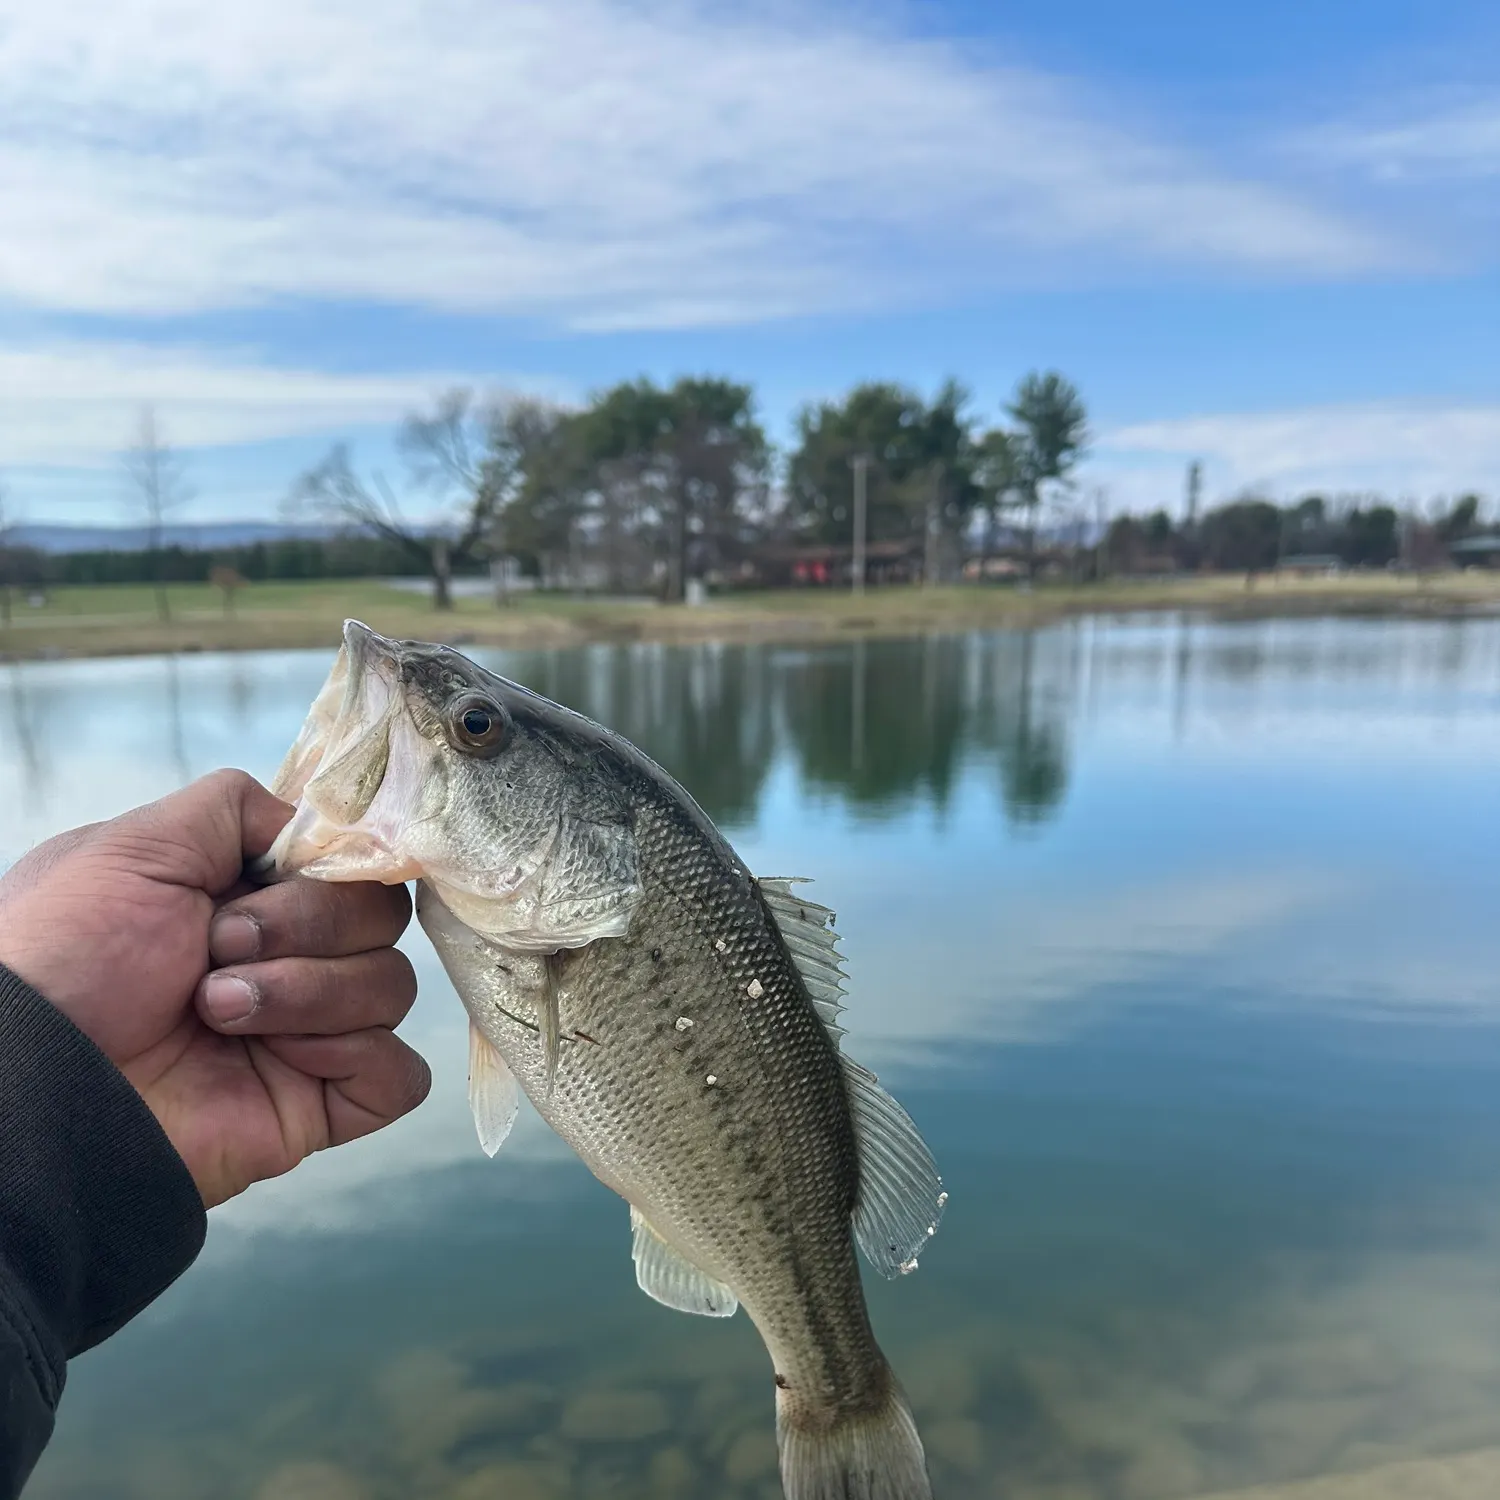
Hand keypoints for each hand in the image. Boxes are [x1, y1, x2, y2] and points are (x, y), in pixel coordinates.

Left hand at [0, 769, 429, 1207]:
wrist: (34, 1078)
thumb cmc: (65, 956)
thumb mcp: (136, 845)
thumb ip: (233, 808)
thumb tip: (314, 827)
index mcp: (252, 898)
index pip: (353, 864)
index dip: (329, 869)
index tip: (261, 881)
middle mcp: (289, 960)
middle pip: (384, 919)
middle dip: (308, 926)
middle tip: (218, 951)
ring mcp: (307, 1034)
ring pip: (393, 988)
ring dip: (310, 992)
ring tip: (218, 1011)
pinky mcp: (320, 1105)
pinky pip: (402, 1075)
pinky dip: (358, 1055)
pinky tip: (286, 1057)